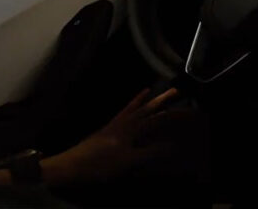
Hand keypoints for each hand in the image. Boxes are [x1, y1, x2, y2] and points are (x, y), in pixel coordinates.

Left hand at [45, 88, 180, 183]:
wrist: (70, 167)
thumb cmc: (100, 164)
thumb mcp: (129, 161)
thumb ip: (151, 152)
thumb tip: (173, 145)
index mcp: (131, 129)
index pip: (157, 118)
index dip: (173, 114)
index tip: (188, 109)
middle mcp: (123, 124)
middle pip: (145, 109)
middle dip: (160, 100)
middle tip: (174, 90)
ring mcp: (112, 127)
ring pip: (130, 110)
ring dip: (140, 101)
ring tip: (147, 90)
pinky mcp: (104, 133)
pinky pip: (120, 115)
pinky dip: (126, 110)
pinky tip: (126, 113)